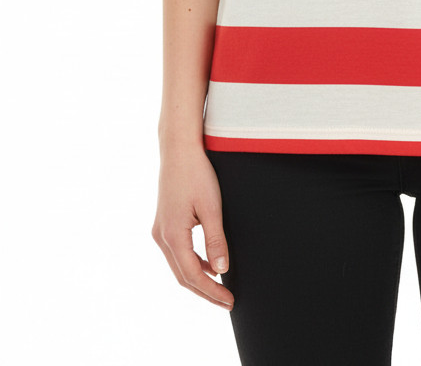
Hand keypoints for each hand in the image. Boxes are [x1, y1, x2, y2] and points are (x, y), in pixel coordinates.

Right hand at [151, 145, 234, 309]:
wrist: (178, 149)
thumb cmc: (196, 173)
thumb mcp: (211, 207)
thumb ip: (215, 240)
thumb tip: (221, 271)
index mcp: (172, 235)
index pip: (193, 275)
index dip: (212, 291)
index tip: (230, 300)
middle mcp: (161, 236)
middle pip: (183, 276)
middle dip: (205, 291)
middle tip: (227, 301)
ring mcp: (160, 230)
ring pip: (178, 266)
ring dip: (198, 279)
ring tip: (220, 288)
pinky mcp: (163, 223)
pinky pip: (177, 252)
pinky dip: (192, 263)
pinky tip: (209, 264)